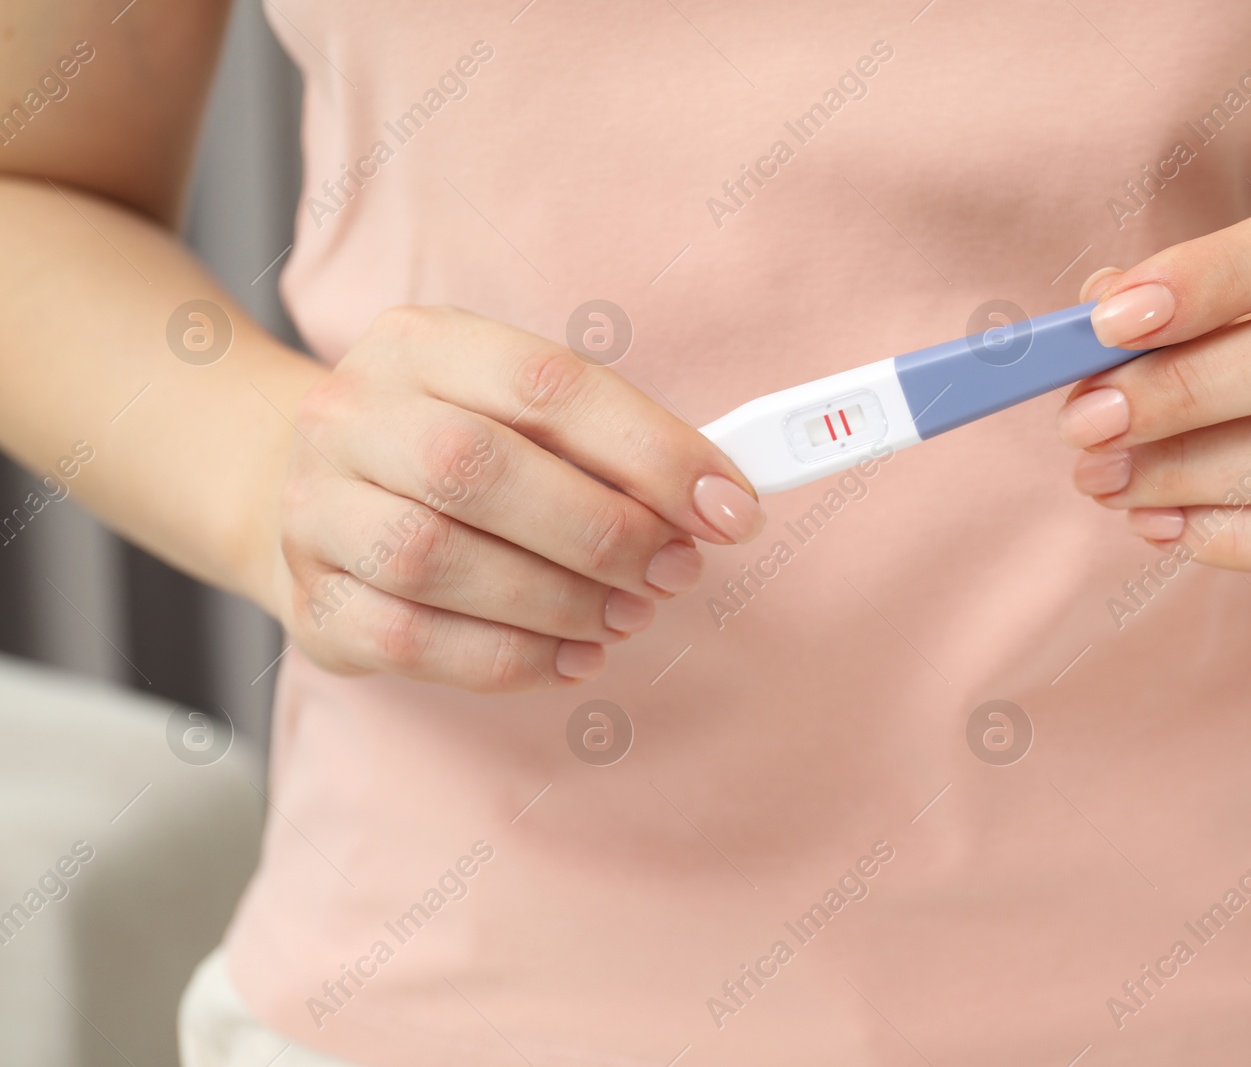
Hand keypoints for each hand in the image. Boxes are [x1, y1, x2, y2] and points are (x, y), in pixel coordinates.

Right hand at [271, 306, 764, 689]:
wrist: (306, 488)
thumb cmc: (452, 448)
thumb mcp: (519, 410)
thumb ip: (607, 445)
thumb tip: (716, 505)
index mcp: (421, 343)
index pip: (546, 384)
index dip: (651, 451)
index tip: (729, 509)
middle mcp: (353, 415)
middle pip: (478, 468)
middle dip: (601, 532)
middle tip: (674, 571)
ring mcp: (316, 508)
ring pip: (436, 558)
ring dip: (559, 600)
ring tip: (629, 615)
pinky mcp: (313, 599)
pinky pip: (411, 641)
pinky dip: (511, 659)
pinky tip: (574, 656)